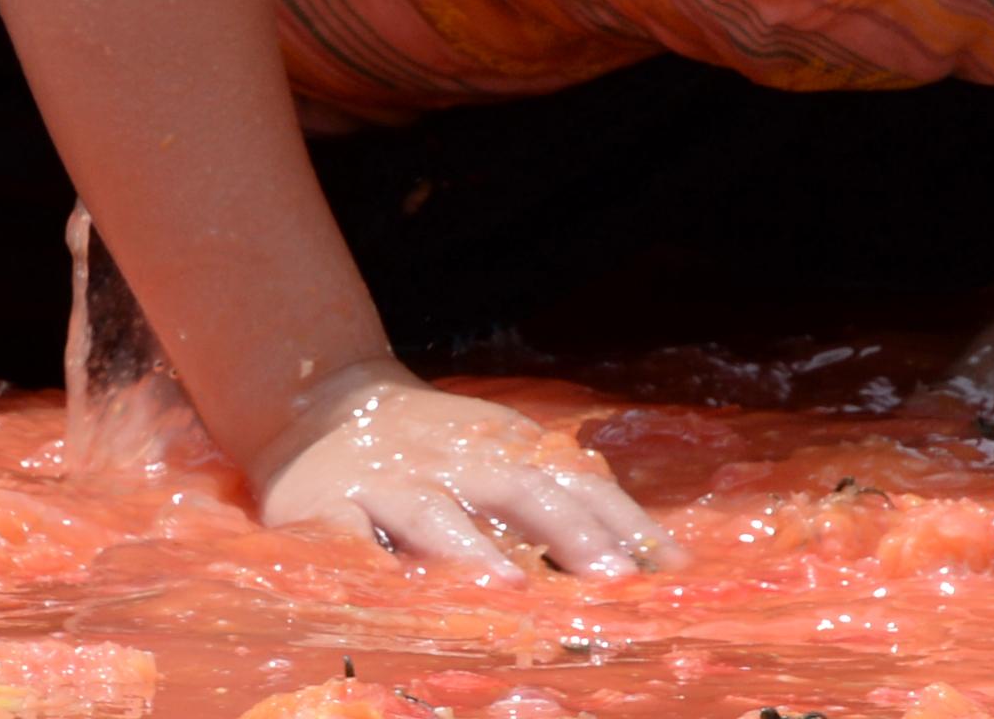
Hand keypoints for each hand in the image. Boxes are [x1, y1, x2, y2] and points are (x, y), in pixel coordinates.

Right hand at [255, 360, 681, 578]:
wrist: (323, 402)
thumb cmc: (437, 447)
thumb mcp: (507, 455)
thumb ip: (568, 499)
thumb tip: (655, 559)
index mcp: (509, 450)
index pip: (579, 483)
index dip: (624, 522)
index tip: (669, 566)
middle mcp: (457, 463)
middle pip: (520, 490)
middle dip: (571, 532)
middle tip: (613, 578)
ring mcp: (391, 484)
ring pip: (434, 514)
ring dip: (473, 549)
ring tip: (514, 588)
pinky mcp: (326, 508)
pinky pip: (347, 538)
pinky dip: (369, 561)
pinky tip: (392, 592)